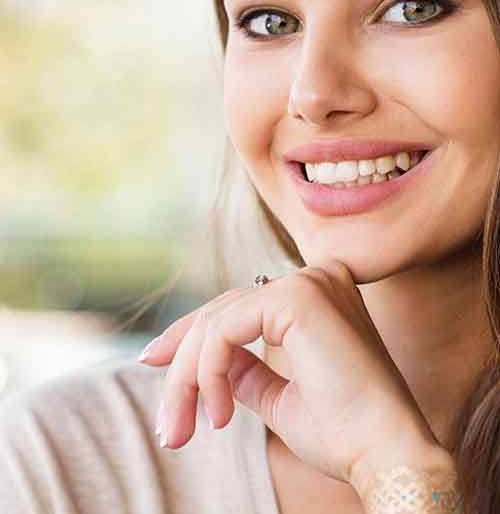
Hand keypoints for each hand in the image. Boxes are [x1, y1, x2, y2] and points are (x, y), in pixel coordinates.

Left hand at [138, 263, 439, 486]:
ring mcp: (308, 283)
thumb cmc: (344, 433)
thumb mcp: (280, 398)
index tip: (153, 363)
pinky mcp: (297, 298)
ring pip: (217, 322)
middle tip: (167, 422)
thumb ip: (248, 371)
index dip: (191, 335)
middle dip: (182, 365)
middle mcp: (315, 278)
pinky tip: (218, 414)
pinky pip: (226, 330)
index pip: (239, 306)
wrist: (387, 455)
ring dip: (189, 378)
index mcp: (317, 296)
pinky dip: (209, 372)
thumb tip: (211, 364)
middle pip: (222, 312)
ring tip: (183, 429)